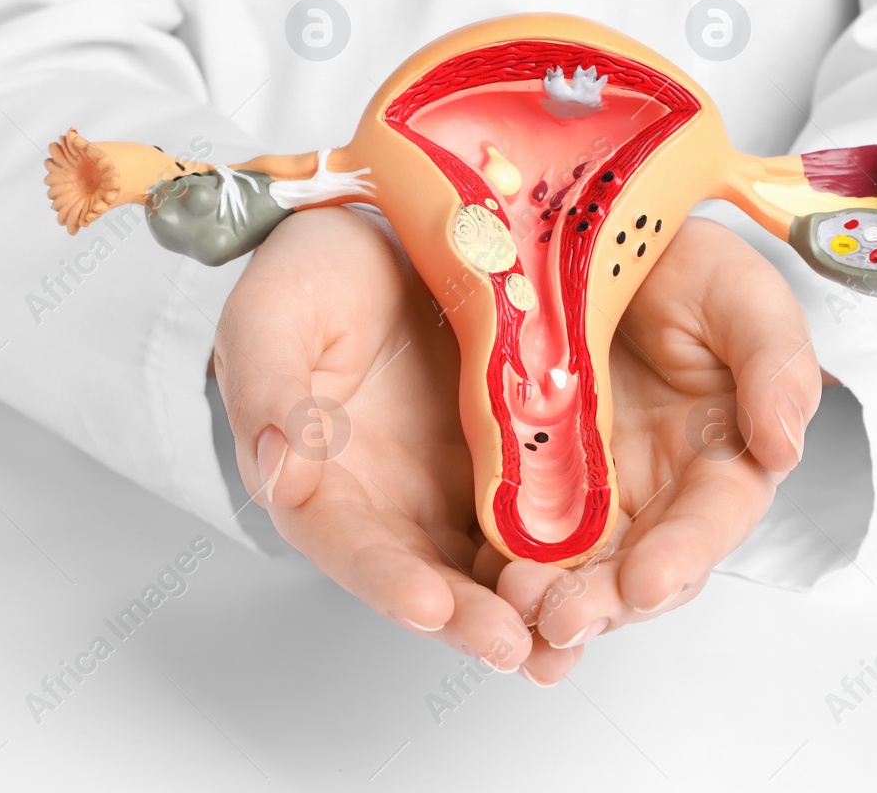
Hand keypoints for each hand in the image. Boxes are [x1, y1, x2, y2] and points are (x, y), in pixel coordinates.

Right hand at [214, 207, 538, 671]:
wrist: (385, 232)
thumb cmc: (314, 277)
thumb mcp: (275, 314)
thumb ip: (267, 384)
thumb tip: (280, 465)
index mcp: (320, 480)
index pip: (346, 544)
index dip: (382, 577)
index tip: (423, 603)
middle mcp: (390, 502)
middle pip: (427, 576)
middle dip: (468, 617)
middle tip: (512, 645)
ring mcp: (456, 487)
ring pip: (491, 565)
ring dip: (526, 608)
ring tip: (566, 639)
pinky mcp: (516, 460)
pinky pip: (545, 515)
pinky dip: (570, 554)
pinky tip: (608, 582)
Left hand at [495, 217, 822, 658]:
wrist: (595, 231)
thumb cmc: (685, 265)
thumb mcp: (743, 296)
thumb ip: (774, 363)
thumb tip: (786, 444)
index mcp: (723, 458)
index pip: (710, 522)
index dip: (682, 556)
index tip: (647, 584)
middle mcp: (659, 489)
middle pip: (639, 566)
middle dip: (605, 601)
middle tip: (563, 619)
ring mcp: (591, 488)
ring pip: (577, 566)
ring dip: (551, 598)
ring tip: (515, 607)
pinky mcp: (531, 475)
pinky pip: (517, 531)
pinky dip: (501, 565)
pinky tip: (478, 585)